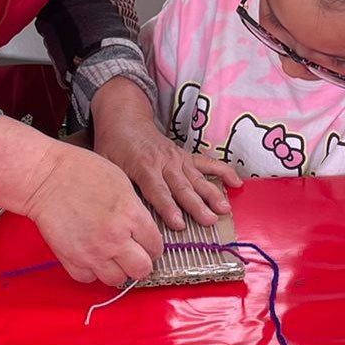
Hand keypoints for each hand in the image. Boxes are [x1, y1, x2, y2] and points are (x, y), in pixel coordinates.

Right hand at [22, 143, 163, 286]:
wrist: (46, 178)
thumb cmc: (80, 172)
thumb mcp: (121, 182)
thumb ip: (135, 209)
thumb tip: (142, 227)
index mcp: (131, 216)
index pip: (156, 246)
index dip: (153, 245)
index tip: (148, 245)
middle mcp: (115, 239)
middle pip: (141, 269)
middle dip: (141, 263)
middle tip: (134, 255)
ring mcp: (93, 252)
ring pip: (117, 280)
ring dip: (117, 270)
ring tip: (112, 258)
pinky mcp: (72, 260)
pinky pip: (89, 279)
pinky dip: (92, 272)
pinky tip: (92, 258)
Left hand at [91, 79, 241, 229]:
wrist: (124, 120)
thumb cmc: (114, 146)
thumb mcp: (107, 165)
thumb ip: (118, 185)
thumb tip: (125, 212)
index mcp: (143, 167)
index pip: (157, 191)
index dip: (168, 208)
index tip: (179, 224)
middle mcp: (164, 162)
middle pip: (182, 187)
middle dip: (196, 205)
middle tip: (209, 221)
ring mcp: (177, 159)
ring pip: (197, 178)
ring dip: (212, 194)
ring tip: (225, 209)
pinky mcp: (185, 156)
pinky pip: (207, 164)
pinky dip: (223, 171)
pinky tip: (237, 182)